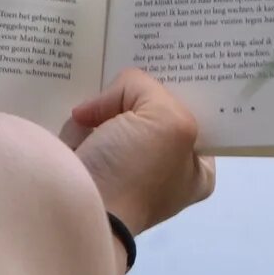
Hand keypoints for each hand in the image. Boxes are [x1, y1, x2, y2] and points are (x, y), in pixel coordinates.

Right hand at [60, 68, 214, 234]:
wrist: (75, 211)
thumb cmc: (135, 172)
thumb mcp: (166, 118)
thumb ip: (146, 88)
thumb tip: (103, 104)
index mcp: (197, 167)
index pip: (193, 113)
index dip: (179, 87)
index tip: (168, 63)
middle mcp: (164, 169)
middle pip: (150, 110)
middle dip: (132, 98)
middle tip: (123, 82)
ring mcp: (123, 170)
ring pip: (113, 116)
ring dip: (99, 112)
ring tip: (89, 119)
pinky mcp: (88, 167)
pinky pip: (85, 130)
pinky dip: (77, 127)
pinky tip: (76, 128)